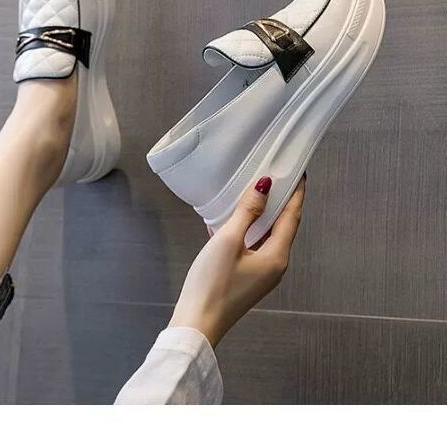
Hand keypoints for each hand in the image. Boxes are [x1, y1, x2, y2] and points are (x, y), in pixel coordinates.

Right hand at [169, 174, 305, 347]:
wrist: (197, 323)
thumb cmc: (212, 284)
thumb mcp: (228, 241)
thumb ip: (247, 212)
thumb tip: (264, 187)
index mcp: (277, 256)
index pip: (293, 216)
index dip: (297, 192)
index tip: (299, 171)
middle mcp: (276, 265)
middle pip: (284, 226)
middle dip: (283, 201)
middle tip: (279, 176)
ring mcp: (263, 273)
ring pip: (269, 236)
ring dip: (265, 214)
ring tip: (259, 192)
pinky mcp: (249, 277)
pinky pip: (256, 245)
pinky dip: (251, 229)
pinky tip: (237, 220)